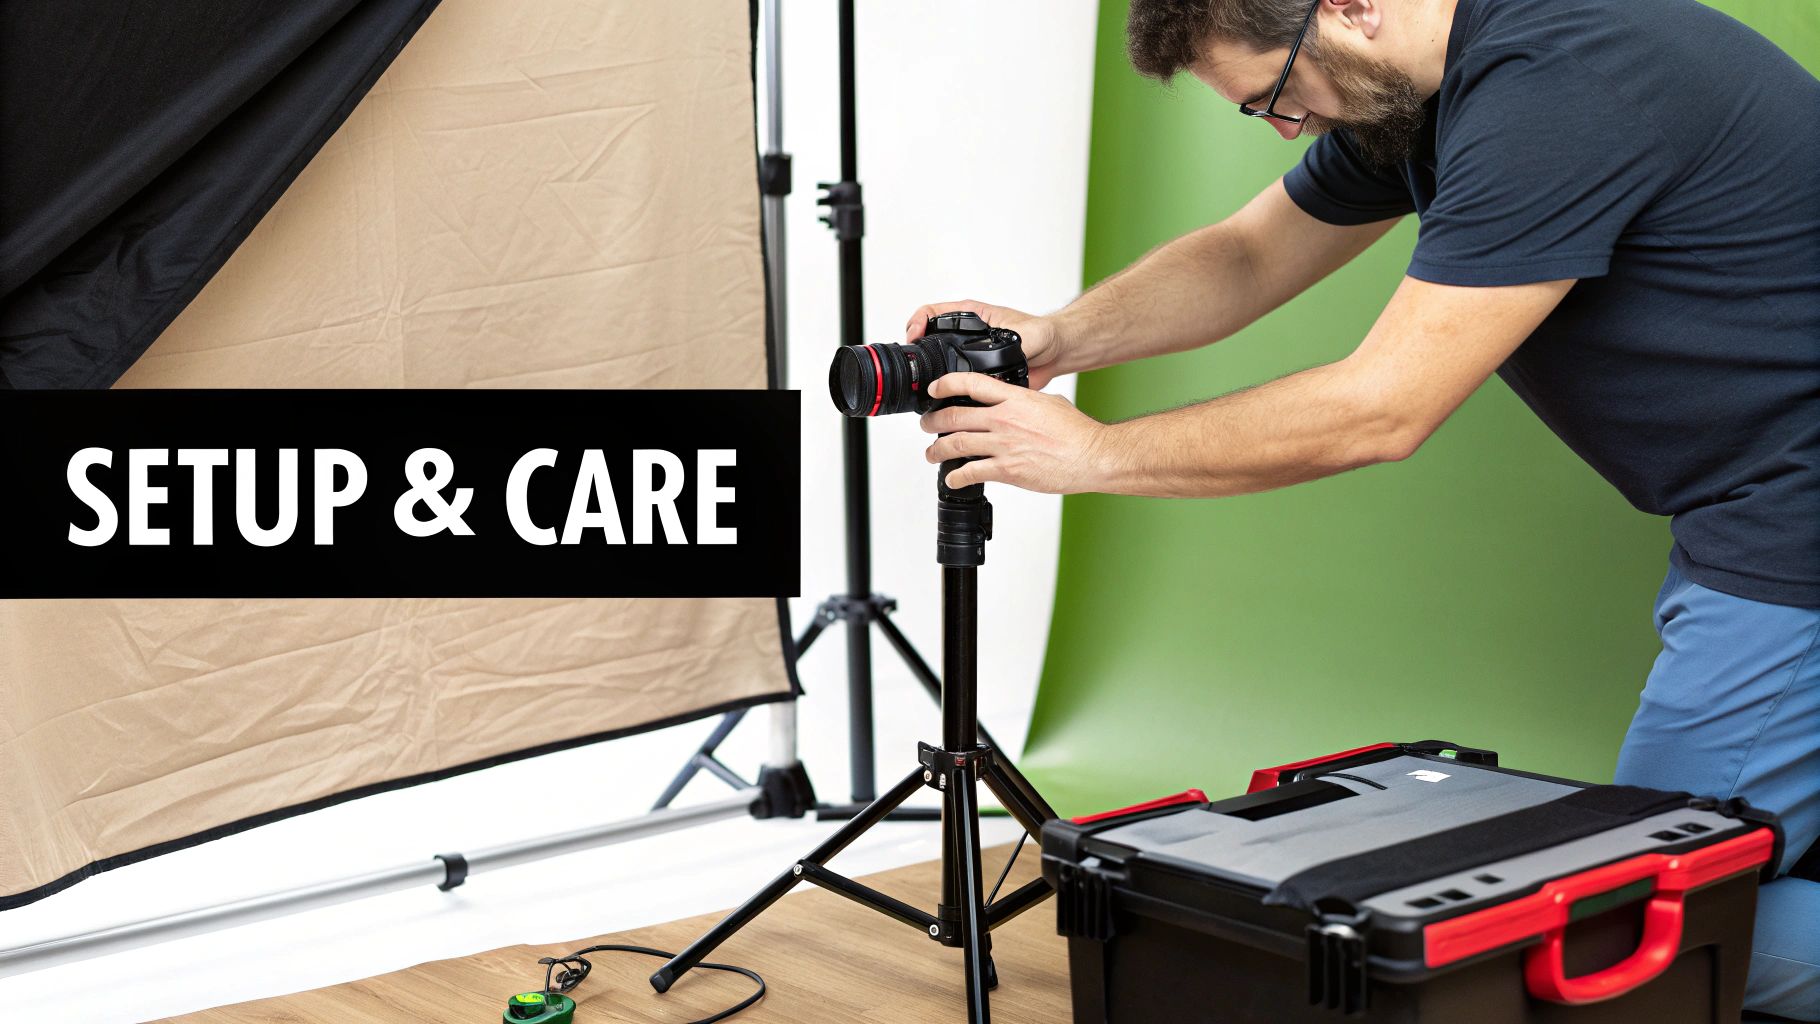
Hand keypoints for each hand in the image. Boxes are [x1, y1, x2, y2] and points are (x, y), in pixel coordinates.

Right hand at [904, 300, 1066, 389]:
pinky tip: (945, 395)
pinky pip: (955, 380)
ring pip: (939, 360)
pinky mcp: (976, 373)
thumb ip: (1012, 344)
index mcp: (972, 316)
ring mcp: (969, 353)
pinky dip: (947, 387)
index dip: (918, 322)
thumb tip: (999, 359)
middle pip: (929, 337)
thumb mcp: (1025, 333)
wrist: (1054, 352)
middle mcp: (967, 334)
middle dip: (918, 349)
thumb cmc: (1042, 333)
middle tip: (916, 363)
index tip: (915, 336)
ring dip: (931, 370)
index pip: (933, 312)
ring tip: (925, 382)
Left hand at [919, 372, 1118, 492]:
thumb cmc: (1077, 432)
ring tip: (931, 453)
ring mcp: (1004, 445)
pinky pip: (971, 472)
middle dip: (933, 421)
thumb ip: (1026, 402)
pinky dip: (956, 476)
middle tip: (927, 425)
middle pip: (955, 416)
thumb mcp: (1049, 403)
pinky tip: (953, 478)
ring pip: (956, 444)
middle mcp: (1005, 420)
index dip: (946, 384)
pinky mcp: (1008, 470)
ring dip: (937, 450)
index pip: (971, 383)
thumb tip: (1017, 403)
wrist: (1092, 456)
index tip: (935, 390)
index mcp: (1015, 399)